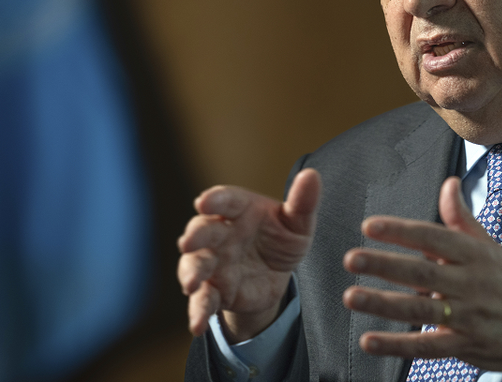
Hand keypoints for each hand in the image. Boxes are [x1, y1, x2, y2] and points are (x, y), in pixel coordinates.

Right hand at [177, 168, 321, 339]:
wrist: (278, 274)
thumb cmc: (283, 238)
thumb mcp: (298, 223)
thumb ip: (303, 202)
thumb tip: (312, 175)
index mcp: (240, 210)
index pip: (225, 200)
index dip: (214, 200)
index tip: (204, 201)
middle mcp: (221, 234)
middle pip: (203, 231)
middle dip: (195, 236)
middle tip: (189, 242)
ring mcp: (215, 263)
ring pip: (195, 265)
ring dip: (190, 273)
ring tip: (191, 284)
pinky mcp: (216, 290)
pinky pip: (202, 301)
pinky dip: (197, 312)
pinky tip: (197, 326)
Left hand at [342, 177, 501, 377]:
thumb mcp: (491, 246)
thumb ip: (461, 218)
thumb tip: (448, 183)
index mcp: (476, 254)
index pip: (434, 237)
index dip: (401, 230)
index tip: (370, 225)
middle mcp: (473, 283)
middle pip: (423, 273)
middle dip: (385, 265)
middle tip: (352, 259)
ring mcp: (469, 317)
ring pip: (421, 309)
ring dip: (383, 303)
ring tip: (351, 295)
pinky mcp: (467, 346)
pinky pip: (428, 346)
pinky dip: (397, 345)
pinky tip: (369, 341)